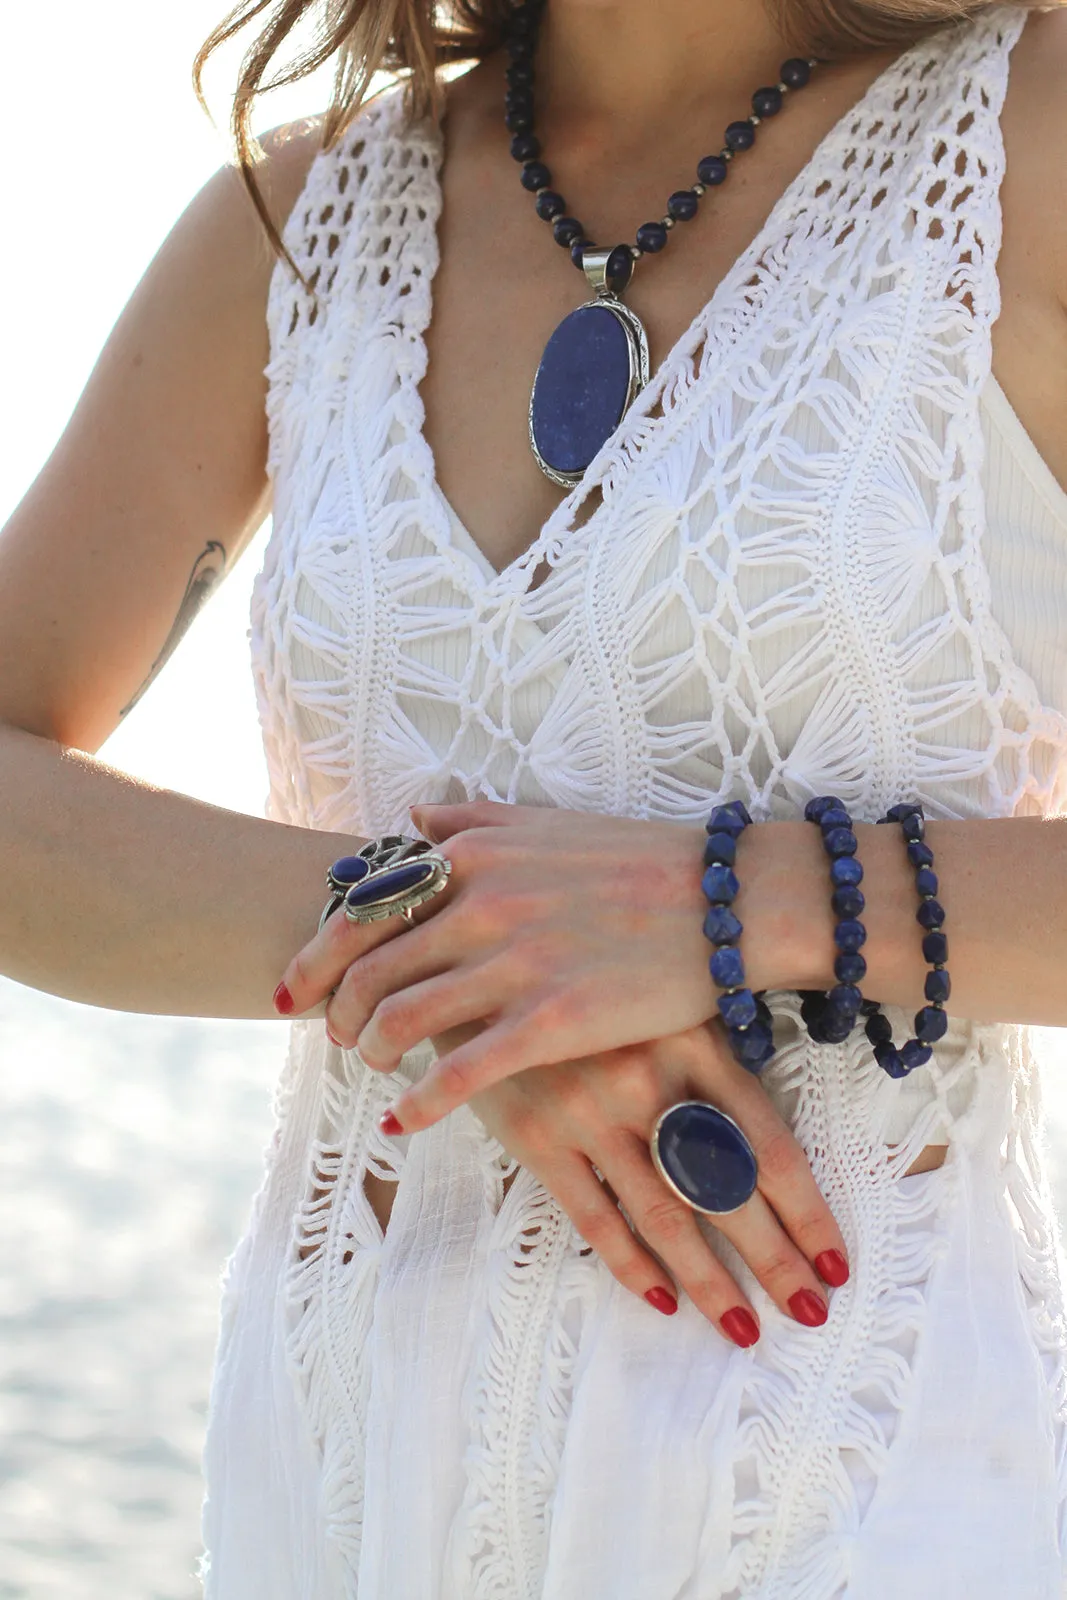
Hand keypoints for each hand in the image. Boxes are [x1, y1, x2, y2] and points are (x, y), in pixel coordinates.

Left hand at [275, 800, 832, 1132]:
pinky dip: (419, 1101)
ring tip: (374, 1067)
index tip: (295, 987)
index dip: (317, 954)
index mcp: (474, 857)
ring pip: (401, 1020)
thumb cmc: (637, 859)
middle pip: (370, 969)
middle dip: (335, 1010)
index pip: (364, 908)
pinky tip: (403, 1120)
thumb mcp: (546, 821)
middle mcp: (481, 906)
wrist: (726, 900)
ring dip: (371, 1051)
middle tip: (333, 1035)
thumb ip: (471, 819)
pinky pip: (459, 1071)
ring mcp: (514, 964)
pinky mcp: (551, 1021)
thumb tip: (409, 819)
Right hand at [458, 1019, 849, 1342]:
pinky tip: (663, 1299)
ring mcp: (591, 1113)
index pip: (771, 1147)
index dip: (808, 1213)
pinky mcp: (539, 1137)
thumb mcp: (669, 1008)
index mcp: (696, 1046)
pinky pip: (595, 1218)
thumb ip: (717, 1070)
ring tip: (743, 1327)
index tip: (836, 1262)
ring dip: (710, 1282)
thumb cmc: (597, 993)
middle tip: (811, 1311)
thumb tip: (773, 1154)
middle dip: (775, 1262)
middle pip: (727, 1192)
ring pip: (664, 1217)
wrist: (490, 971)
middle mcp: (650, 1082)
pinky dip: (631, 1265)